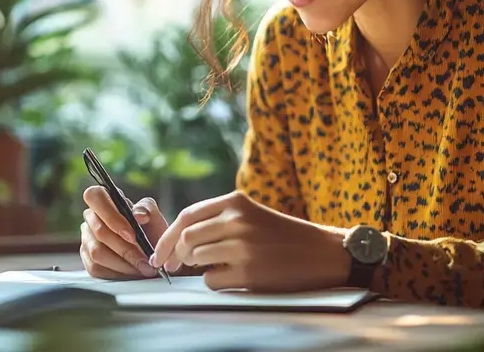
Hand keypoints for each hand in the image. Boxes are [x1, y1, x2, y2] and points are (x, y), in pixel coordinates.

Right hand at [80, 185, 167, 279]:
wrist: (153, 252)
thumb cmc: (150, 231)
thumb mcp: (154, 215)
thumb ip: (147, 209)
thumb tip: (138, 215)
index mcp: (104, 199)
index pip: (95, 197)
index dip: (112, 217)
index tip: (132, 235)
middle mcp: (91, 217)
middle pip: (100, 231)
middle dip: (126, 249)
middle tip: (145, 260)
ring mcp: (86, 238)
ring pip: (97, 252)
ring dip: (123, 264)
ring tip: (142, 269)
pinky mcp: (87, 258)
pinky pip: (95, 268)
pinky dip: (116, 274)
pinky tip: (131, 274)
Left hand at [149, 191, 350, 292]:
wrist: (323, 253)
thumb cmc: (284, 236)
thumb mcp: (252, 215)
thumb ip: (220, 219)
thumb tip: (179, 239)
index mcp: (236, 202)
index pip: (187, 216)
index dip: (167, 237)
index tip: (160, 253)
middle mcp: (237, 220)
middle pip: (187, 238)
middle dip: (176, 255)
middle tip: (175, 266)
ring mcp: (242, 246)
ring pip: (196, 259)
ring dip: (198, 268)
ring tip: (216, 267)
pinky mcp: (249, 272)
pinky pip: (211, 280)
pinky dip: (214, 282)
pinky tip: (231, 278)